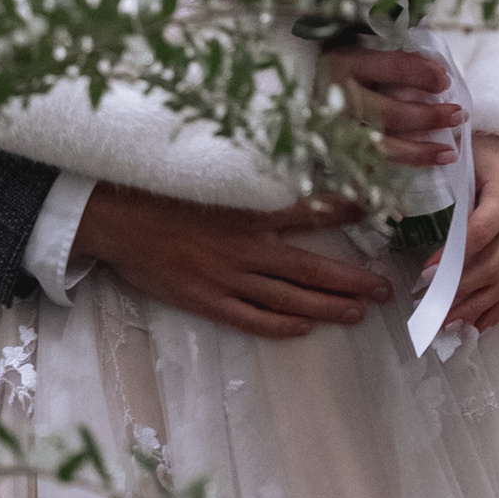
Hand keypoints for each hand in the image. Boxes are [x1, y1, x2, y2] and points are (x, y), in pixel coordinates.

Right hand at [70, 184, 392, 340]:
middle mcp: (247, 248)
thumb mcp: (212, 177)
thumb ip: (251, 179)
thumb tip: (291, 169)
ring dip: (329, 308)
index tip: (378, 211)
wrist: (115, 220)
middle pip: (313, 269)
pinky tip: (304, 328)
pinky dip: (281, 325)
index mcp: (250, 211)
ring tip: (359, 313)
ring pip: (291, 299)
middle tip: (383, 289)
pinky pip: (253, 319)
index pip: (313, 211)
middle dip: (353, 281)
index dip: (348, 211)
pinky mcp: (208, 300)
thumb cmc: (161, 193)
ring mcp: (229, 278)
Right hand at [320, 41, 463, 173]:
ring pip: (383, 146)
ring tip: (451, 151)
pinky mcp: (333, 153)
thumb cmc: (328, 68)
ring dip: (421, 151)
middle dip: (429, 116)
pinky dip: (403, 165)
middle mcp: (337, 99)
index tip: (446, 81)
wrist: (287, 91)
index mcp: (342, 64)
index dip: (423, 74)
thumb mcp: (354, 51)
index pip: (392, 68)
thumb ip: (392, 59)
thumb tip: (437, 68)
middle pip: (391, 113)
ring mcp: (333, 131)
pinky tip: (427, 163)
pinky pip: (373, 164)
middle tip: (458, 114)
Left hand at [424, 135, 498, 335]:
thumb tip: (406, 205)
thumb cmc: (485, 155)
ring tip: (446, 323)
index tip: (425, 273)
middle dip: (461, 290)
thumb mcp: (467, 158)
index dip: (454, 256)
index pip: (482, 231)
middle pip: (495, 265)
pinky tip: (474, 326)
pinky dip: (495, 310)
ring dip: (475, 307)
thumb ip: (445, 181)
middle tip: (429, 304)